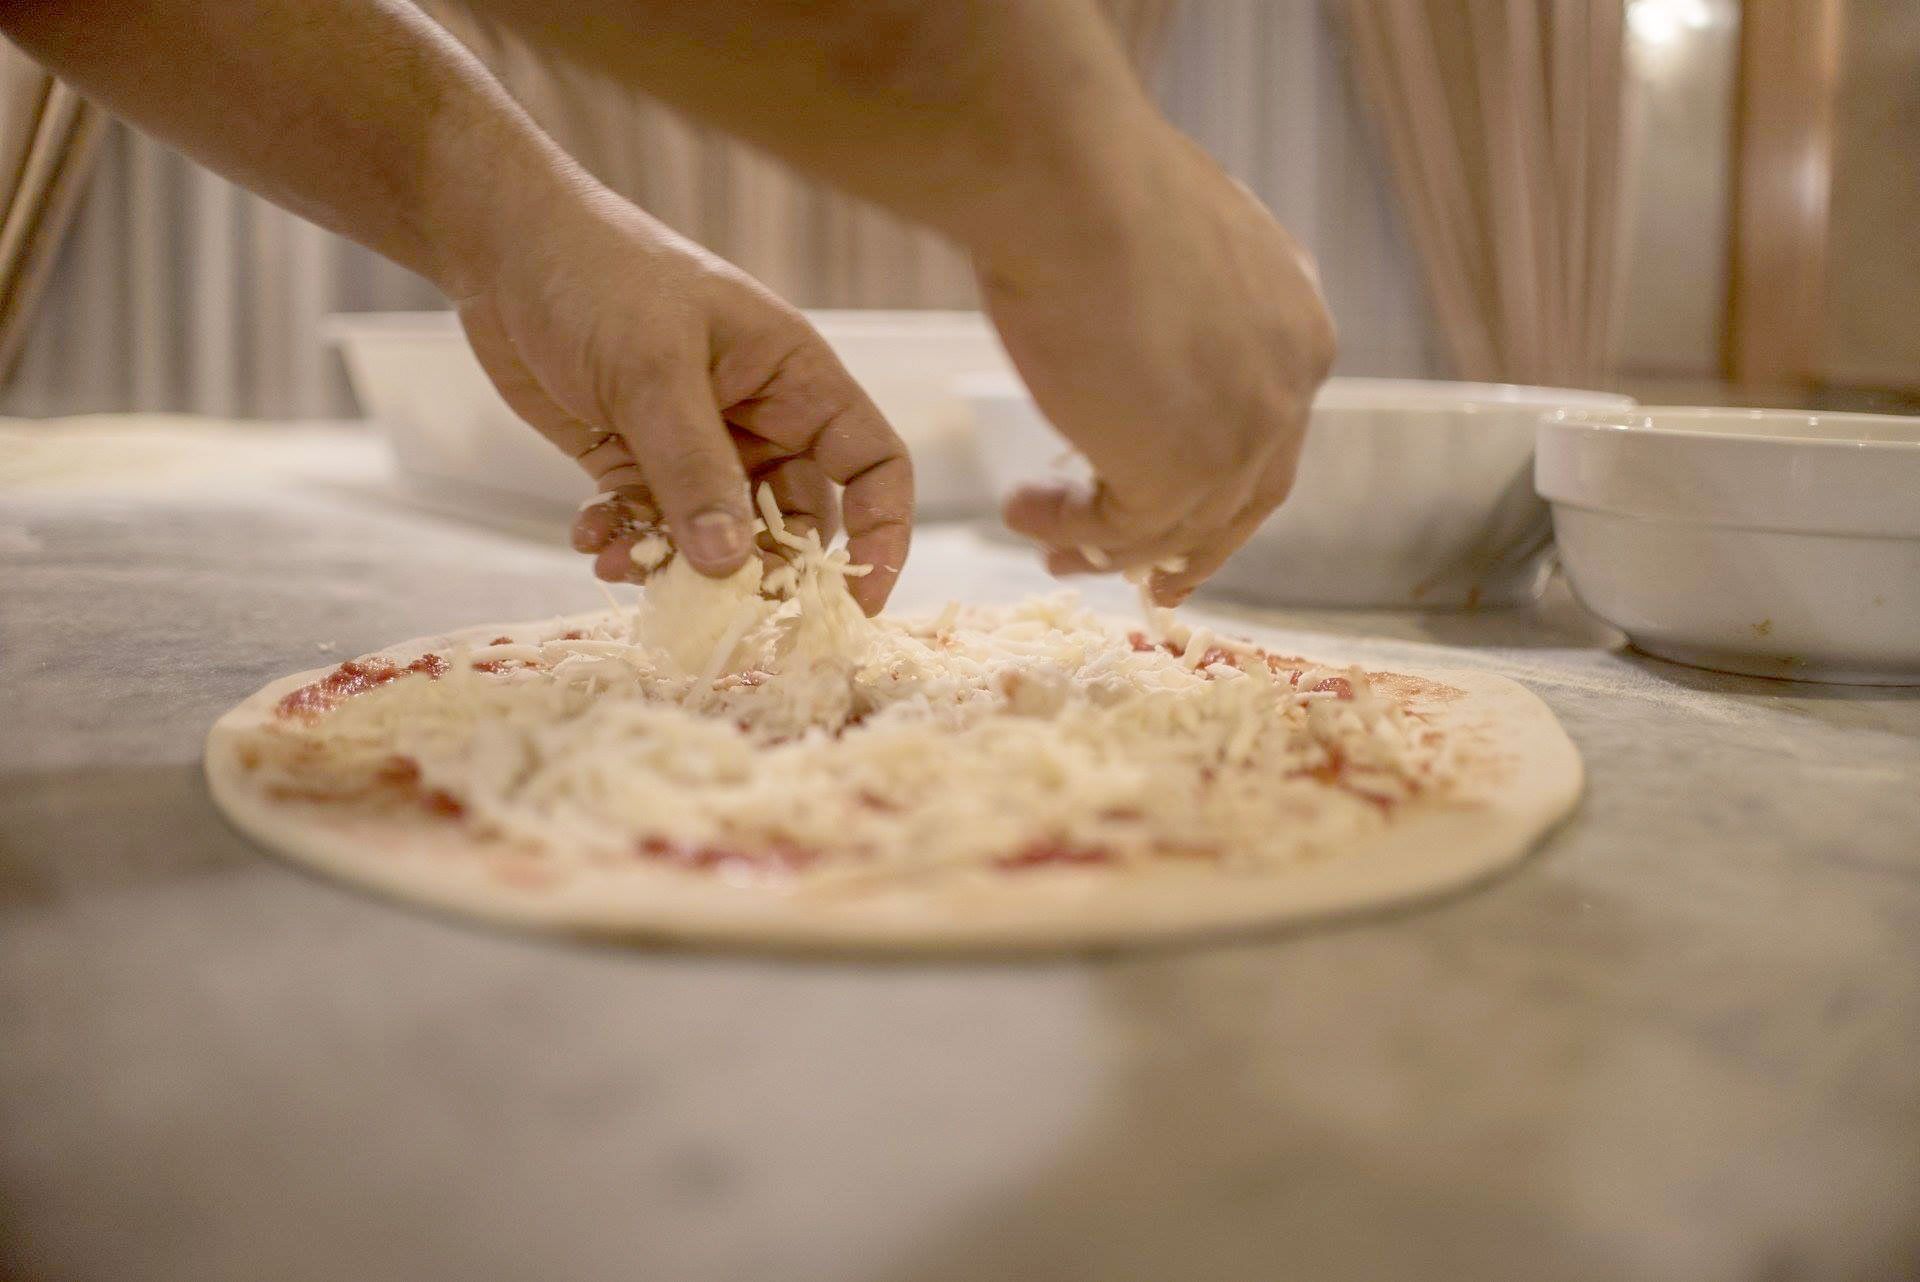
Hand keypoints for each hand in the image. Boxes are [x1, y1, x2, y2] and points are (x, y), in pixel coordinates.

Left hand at [453, 185, 911, 613]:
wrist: (502, 244)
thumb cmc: (597, 277)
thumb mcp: (652, 372)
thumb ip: (693, 471)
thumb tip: (730, 567)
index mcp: (794, 378)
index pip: (871, 463)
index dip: (881, 534)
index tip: (856, 602)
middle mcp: (758, 416)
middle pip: (793, 518)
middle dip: (758, 568)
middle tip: (715, 604)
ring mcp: (696, 442)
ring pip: (717, 534)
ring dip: (678, 563)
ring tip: (623, 563)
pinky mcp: (635, 459)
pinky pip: (653, 524)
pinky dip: (628, 542)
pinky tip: (591, 540)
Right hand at [976, 125, 1334, 604]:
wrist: (1072, 182)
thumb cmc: (1098, 184)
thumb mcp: (1169, 248)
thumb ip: (1178, 306)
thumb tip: (1135, 333)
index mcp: (1299, 326)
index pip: (1270, 429)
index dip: (1218, 476)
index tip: (1165, 500)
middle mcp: (1291, 386)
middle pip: (1246, 497)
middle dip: (1186, 542)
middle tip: (1137, 570)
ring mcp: (1245, 437)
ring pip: (1181, 526)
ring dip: (1108, 547)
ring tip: (1047, 548)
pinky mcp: (1184, 473)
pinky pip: (1120, 530)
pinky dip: (1070, 532)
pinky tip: (1019, 510)